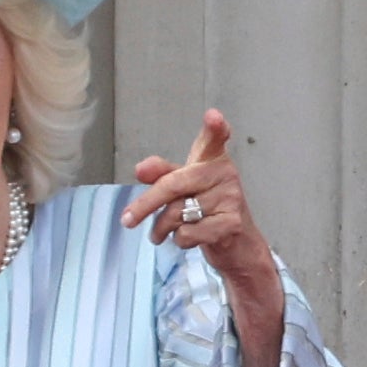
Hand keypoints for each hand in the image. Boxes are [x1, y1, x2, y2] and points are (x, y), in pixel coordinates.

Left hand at [126, 110, 290, 366]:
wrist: (239, 248)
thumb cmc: (207, 212)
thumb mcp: (184, 190)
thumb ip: (161, 174)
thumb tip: (140, 169)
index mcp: (213, 160)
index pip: (213, 140)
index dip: (214, 128)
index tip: (213, 117)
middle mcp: (225, 175)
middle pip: (172, 185)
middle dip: (145, 205)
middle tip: (127, 221)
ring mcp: (231, 199)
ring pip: (176, 213)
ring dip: (162, 228)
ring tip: (162, 233)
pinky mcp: (231, 224)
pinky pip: (187, 233)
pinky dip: (179, 241)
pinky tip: (189, 240)